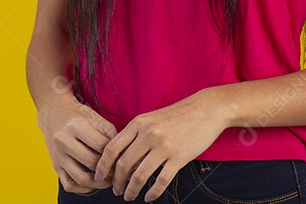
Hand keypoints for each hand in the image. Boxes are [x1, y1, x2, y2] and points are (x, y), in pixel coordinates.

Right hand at [37, 92, 118, 193]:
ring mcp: (58, 156)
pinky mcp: (55, 166)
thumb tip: (122, 150)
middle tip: (120, 171)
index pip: (101, 145)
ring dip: (98, 183)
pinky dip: (83, 189)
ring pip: (81, 178)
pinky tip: (94, 184)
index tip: (124, 157)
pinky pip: (69, 185)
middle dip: (109, 170)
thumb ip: (108, 131)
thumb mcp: (93, 115)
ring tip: (110, 180)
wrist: (53, 113)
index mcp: (75, 125)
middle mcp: (63, 141)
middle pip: (91, 162)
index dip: (115, 153)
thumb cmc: (77, 114)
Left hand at [94, 88, 228, 201]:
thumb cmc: (178, 115)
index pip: (112, 147)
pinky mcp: (179, 157)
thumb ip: (135, 134)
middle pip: (123, 164)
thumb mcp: (152, 118)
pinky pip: (161, 181)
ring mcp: (164, 146)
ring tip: (129, 196)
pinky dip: (152, 193)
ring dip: (131, 190)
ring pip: (139, 175)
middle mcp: (148, 134)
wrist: (206, 110)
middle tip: (116, 190)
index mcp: (138, 123)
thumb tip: (119, 156)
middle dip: (116, 182)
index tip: (99, 176)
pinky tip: (148, 197)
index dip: (103, 165)